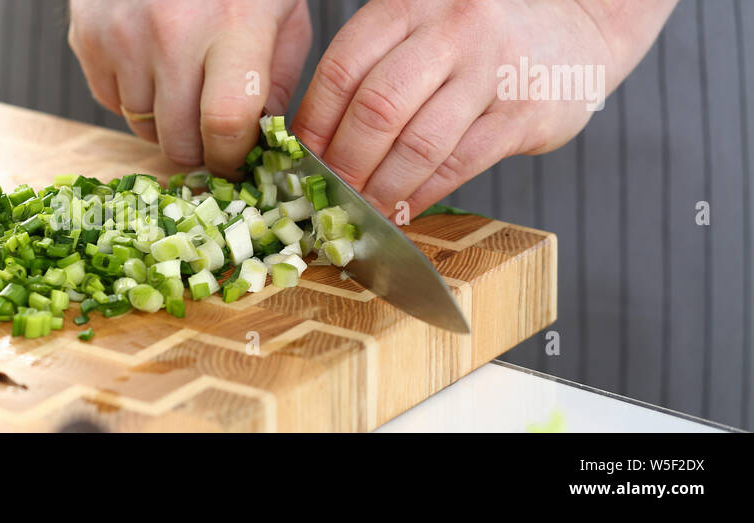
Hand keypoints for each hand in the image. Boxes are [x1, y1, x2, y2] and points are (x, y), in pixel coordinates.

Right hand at [68, 0, 312, 177]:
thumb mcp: (280, 11)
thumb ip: (276, 79)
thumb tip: (261, 141)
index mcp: (233, 24)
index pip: (225, 123)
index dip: (233, 156)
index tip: (239, 159)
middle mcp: (172, 33)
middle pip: (178, 140)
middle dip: (200, 151)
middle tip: (212, 136)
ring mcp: (123, 37)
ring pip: (142, 128)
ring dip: (165, 124)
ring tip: (183, 87)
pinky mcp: (88, 39)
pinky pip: (111, 102)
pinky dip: (134, 98)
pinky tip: (152, 65)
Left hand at [292, 0, 674, 216]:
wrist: (580, 23)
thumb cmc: (481, 36)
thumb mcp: (424, 24)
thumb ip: (377, 66)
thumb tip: (314, 140)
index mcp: (410, 5)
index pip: (342, 69)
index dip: (313, 123)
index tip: (298, 160)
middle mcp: (450, 29)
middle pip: (376, 108)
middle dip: (344, 163)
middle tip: (328, 195)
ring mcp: (491, 69)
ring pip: (417, 144)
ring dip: (381, 188)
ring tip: (362, 211)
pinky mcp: (524, 112)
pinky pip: (459, 164)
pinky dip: (422, 195)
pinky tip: (402, 209)